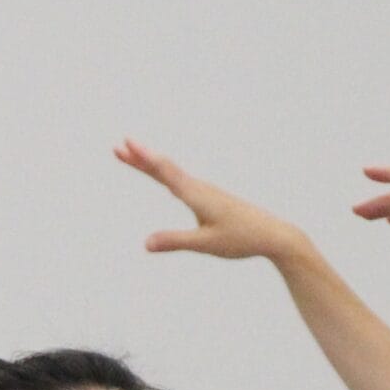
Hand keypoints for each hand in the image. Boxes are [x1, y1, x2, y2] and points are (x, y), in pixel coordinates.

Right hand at [116, 140, 311, 263]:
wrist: (272, 235)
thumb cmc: (241, 239)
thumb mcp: (205, 244)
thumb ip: (175, 241)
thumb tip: (146, 243)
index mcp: (196, 195)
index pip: (165, 172)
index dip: (144, 158)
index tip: (126, 145)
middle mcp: (199, 188)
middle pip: (164, 168)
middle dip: (140, 158)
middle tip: (118, 147)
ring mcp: (205, 191)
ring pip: (172, 173)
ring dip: (150, 164)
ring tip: (131, 157)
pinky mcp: (210, 198)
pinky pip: (181, 182)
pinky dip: (165, 175)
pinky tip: (163, 179)